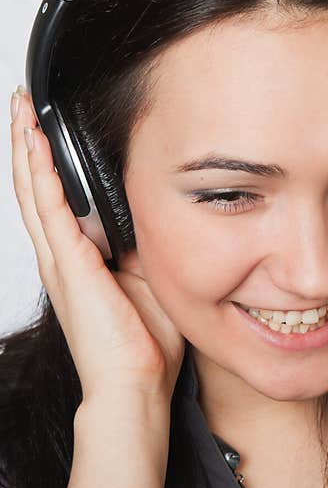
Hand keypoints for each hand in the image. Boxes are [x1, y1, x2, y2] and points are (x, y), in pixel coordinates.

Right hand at [10, 86, 184, 402]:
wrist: (136, 384)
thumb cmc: (144, 342)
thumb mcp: (149, 278)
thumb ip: (140, 246)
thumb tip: (148, 218)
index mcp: (80, 258)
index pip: (55, 198)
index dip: (47, 162)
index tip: (46, 128)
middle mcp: (62, 255)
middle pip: (34, 186)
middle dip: (27, 142)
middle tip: (21, 103)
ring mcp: (61, 258)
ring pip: (33, 189)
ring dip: (27, 147)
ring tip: (19, 109)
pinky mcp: (70, 264)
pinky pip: (50, 207)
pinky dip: (42, 172)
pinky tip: (36, 143)